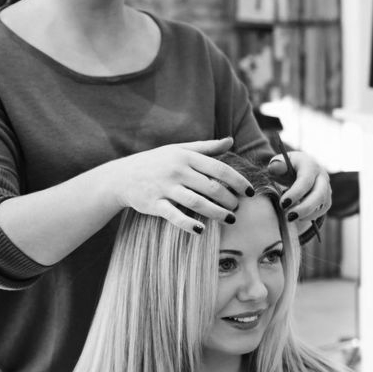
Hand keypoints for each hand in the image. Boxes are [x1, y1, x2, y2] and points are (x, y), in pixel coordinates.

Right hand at [105, 138, 250, 232]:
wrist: (122, 176)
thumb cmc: (157, 162)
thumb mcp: (179, 150)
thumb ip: (206, 147)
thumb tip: (231, 141)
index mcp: (186, 156)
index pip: (219, 168)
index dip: (238, 181)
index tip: (250, 191)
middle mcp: (177, 170)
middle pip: (211, 187)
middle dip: (229, 200)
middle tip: (238, 208)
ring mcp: (165, 187)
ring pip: (197, 202)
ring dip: (217, 213)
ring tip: (229, 219)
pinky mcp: (154, 204)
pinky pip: (173, 215)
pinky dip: (188, 224)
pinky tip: (201, 230)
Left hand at [269, 151, 330, 230]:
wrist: (298, 168)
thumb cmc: (286, 166)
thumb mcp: (279, 163)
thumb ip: (276, 165)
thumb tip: (274, 167)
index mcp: (309, 165)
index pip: (306, 181)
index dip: (295, 194)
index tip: (283, 204)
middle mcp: (322, 175)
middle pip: (320, 194)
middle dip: (305, 208)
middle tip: (289, 217)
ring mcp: (326, 186)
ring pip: (323, 204)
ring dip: (308, 214)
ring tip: (291, 217)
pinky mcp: (327, 196)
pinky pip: (323, 209)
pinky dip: (311, 215)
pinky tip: (298, 217)